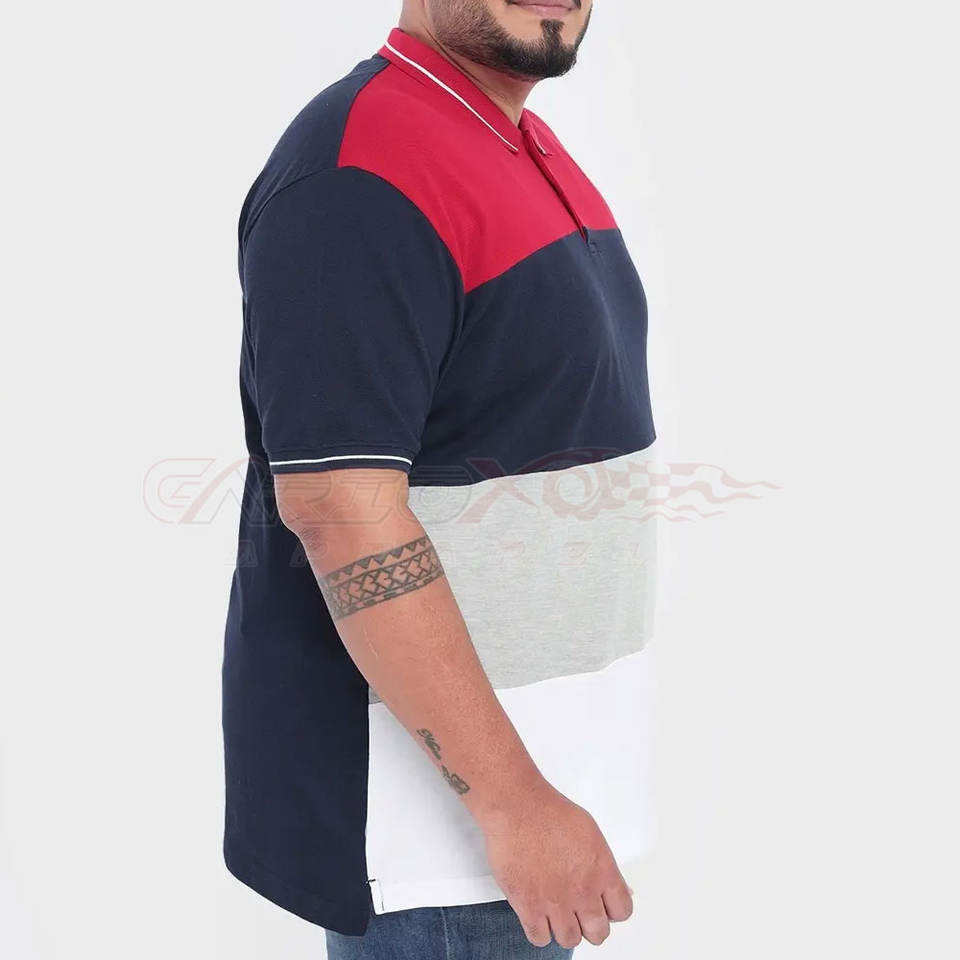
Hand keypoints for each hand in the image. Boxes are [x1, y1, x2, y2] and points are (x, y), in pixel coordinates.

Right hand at [480, 779, 633, 948]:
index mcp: (602, 871)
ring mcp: (556, 902)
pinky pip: (540, 938)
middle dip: (590, 925)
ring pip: (569, 940)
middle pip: (598, 933)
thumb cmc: (550, 812)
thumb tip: (615, 885)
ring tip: (557, 913)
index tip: (603, 906)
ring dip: (564, 929)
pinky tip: (537, 916)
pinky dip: (539, 931)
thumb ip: (604, 865)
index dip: (612, 911)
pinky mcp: (529, 906)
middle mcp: (583, 892)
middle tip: (579, 913)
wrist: (519, 808)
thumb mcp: (591, 833)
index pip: (622, 911)